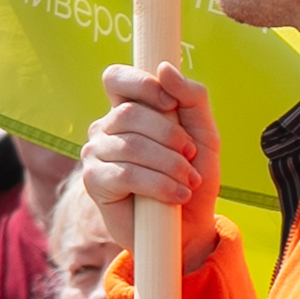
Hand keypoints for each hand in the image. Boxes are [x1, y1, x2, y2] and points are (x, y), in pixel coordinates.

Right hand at [80, 62, 221, 263]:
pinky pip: (125, 174)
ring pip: (131, 145)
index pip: (116, 78)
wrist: (190, 228)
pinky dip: (159, 185)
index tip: (171, 104)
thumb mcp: (205, 134)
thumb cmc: (194, 177)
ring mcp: (95, 154)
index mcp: (128, 110)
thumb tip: (164, 70)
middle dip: (169, 136)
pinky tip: (176, 196)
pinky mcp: (95, 183)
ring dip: (170, 165)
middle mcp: (106, 128)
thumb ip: (192, 98)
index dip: (141, 84)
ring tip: (188, 182)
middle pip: (128, 113)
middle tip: (189, 157)